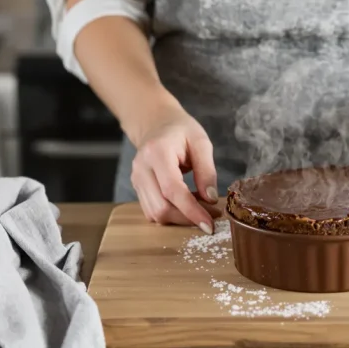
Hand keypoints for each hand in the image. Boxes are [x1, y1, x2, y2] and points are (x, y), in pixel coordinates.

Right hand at [129, 96, 220, 233]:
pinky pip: (153, 211)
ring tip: (201, 207)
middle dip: (187, 218)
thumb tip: (211, 199)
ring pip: (156, 214)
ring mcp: (137, 180)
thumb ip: (207, 170)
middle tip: (212, 215)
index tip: (210, 224)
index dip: (191, 210)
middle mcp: (142, 169)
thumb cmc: (181, 130)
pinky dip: (172, 214)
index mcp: (157, 153)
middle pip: (161, 208)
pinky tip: (187, 204)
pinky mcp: (138, 189)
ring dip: (181, 217)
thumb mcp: (201, 142)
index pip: (172, 190)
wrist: (156, 123)